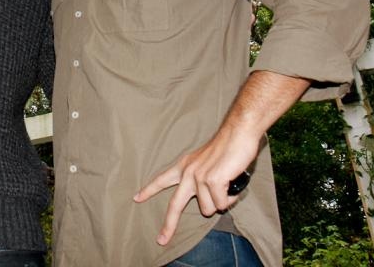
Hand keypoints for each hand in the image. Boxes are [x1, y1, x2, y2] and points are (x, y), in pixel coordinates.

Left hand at [133, 130, 257, 244]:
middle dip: (168, 225)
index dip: (148, 190)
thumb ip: (199, 178)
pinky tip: (232, 184)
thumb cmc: (226, 148)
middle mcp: (188, 173)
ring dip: (220, 202)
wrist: (237, 134)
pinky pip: (222, 204)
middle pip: (174, 206)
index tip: (136, 198)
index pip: (161, 180)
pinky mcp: (212, 181)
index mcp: (184, 166)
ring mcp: (199, 177)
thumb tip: (205, 198)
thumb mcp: (204, 162)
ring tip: (226, 186)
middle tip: (161, 239)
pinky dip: (231, 198)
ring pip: (208, 209)